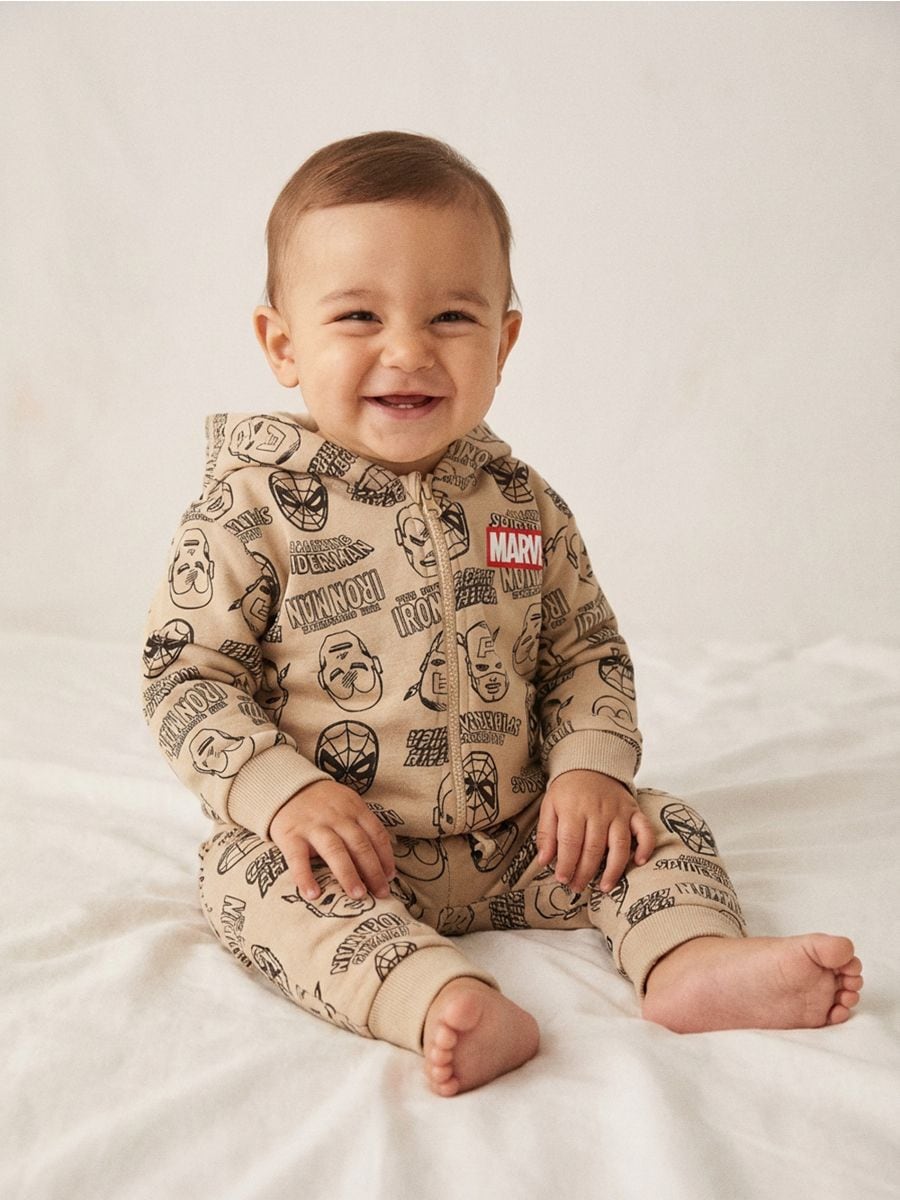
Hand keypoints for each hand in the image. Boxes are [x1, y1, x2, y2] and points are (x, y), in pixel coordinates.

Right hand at [269, 780, 395, 901]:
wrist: (285, 788)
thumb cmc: (323, 803)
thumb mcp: (347, 804)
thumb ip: (361, 825)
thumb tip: (382, 859)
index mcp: (354, 808)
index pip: (376, 833)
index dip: (385, 857)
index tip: (390, 877)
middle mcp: (336, 817)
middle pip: (359, 844)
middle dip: (373, 870)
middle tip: (381, 893)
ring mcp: (313, 826)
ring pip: (335, 851)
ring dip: (348, 875)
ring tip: (358, 895)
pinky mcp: (290, 836)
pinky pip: (298, 859)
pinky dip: (305, 877)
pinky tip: (313, 894)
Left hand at [536, 771, 655, 893]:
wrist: (591, 763)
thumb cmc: (568, 790)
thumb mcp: (550, 806)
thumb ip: (546, 833)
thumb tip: (543, 861)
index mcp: (574, 809)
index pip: (570, 841)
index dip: (566, 863)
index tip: (562, 879)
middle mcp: (598, 811)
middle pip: (593, 847)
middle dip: (585, 872)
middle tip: (578, 887)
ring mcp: (619, 812)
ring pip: (619, 844)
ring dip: (613, 869)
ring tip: (605, 887)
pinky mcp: (634, 811)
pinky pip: (645, 829)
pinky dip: (645, 846)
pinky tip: (639, 862)